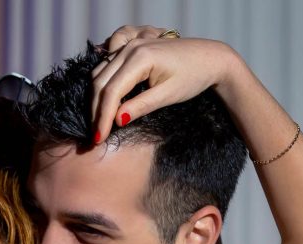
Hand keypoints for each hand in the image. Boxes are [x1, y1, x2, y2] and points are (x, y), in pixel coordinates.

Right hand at [92, 28, 239, 141]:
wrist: (208, 58)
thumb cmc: (192, 77)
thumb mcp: (167, 96)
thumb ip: (141, 106)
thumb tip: (117, 120)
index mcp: (141, 57)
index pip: (112, 91)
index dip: (102, 117)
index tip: (98, 139)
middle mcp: (131, 47)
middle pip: (100, 81)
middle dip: (95, 111)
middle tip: (94, 137)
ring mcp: (129, 44)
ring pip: (100, 72)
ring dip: (95, 99)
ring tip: (97, 123)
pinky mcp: (130, 46)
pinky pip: (107, 65)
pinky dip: (101, 84)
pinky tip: (102, 103)